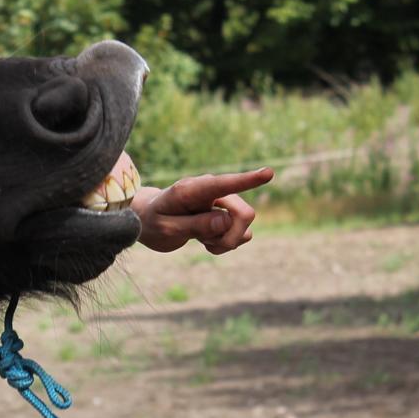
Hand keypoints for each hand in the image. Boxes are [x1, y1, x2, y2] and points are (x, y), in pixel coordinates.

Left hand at [131, 167, 273, 253]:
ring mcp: (222, 202)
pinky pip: (241, 235)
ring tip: (199, 238)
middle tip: (206, 244)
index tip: (269, 173)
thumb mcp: (166, 229)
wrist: (150, 221)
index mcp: (192, 189)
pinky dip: (224, 244)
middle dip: (231, 237)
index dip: (247, 180)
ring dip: (224, 241)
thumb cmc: (154, 222)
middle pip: (244, 214)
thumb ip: (195, 225)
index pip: (223, 184)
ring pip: (244, 228)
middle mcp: (212, 191)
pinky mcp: (227, 215)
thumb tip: (227, 221)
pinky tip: (205, 240)